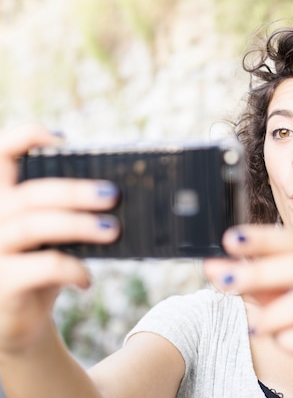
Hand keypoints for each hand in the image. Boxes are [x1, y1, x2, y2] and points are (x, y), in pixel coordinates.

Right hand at [0, 123, 119, 354]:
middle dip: (74, 191)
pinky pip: (42, 267)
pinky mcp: (1, 283)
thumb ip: (63, 212)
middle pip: (28, 194)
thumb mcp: (49, 236)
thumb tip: (112, 194)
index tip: (64, 139)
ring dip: (78, 225)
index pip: (0, 154)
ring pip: (32, 226)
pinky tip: (87, 278)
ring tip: (112, 230)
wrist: (16, 324)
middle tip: (112, 195)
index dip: (26, 137)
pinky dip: (73, 268)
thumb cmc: (37, 269)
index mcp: (0, 198)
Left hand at [204, 225, 292, 394]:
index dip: (262, 239)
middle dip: (259, 273)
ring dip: (273, 316)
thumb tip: (216, 268)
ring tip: (259, 328)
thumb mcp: (279, 296)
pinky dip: (291, 341)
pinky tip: (287, 342)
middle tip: (226, 281)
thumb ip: (252, 280)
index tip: (231, 239)